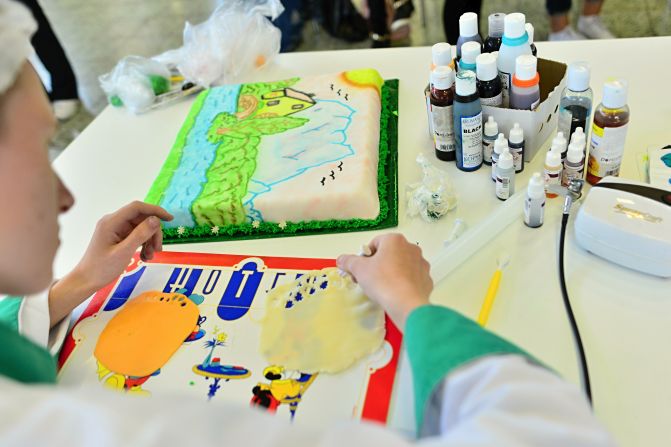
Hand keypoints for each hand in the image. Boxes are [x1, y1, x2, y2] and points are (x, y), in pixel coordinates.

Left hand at [48, 202, 171, 325]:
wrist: (87, 281)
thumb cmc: (102, 268)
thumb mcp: (123, 252)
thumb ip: (140, 235)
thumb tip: (156, 219)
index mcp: (111, 222)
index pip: (137, 207)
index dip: (155, 210)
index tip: (170, 219)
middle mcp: (114, 222)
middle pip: (141, 219)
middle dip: (153, 232)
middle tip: (158, 249)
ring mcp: (116, 229)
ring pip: (141, 228)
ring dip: (150, 240)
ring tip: (150, 256)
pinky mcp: (118, 237)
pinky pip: (137, 235)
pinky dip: (144, 244)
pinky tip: (145, 257)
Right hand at [337, 233, 432, 329]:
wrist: (406, 303)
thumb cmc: (382, 281)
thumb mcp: (359, 269)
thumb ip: (348, 261)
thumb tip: (341, 259)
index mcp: (395, 240)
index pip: (375, 243)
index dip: (365, 257)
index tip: (360, 270)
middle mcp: (411, 248)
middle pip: (389, 254)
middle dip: (378, 265)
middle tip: (368, 280)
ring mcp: (421, 264)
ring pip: (402, 266)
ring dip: (392, 273)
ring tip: (382, 289)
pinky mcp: (427, 280)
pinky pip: (411, 279)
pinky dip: (403, 284)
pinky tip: (396, 294)